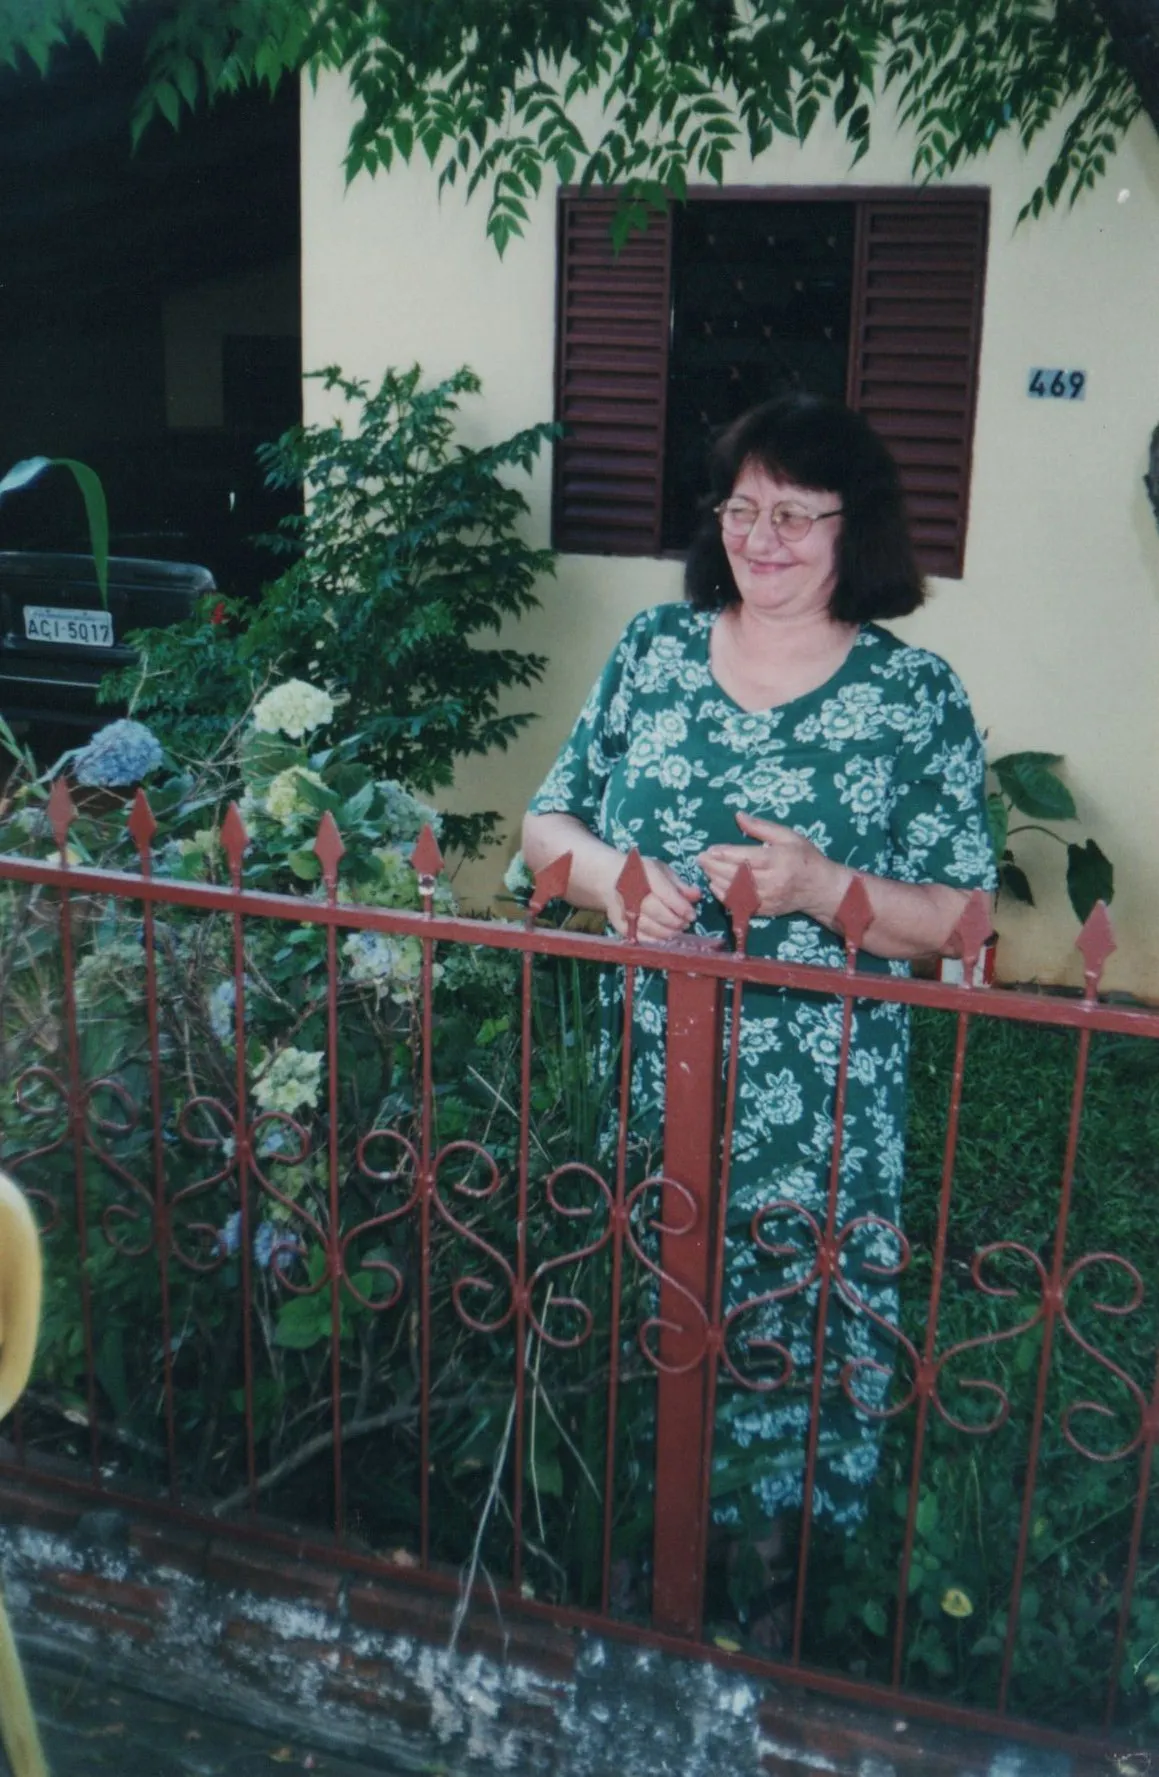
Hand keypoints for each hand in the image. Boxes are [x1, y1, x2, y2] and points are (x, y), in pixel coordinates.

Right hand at [605, 854, 700, 940]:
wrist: (608, 878)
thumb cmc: (640, 873)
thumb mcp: (661, 871)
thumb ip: (680, 885)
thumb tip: (697, 896)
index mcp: (645, 875)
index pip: (666, 895)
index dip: (682, 908)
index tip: (692, 914)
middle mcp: (632, 893)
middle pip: (658, 913)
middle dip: (676, 922)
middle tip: (686, 923)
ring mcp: (624, 910)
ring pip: (649, 927)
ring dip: (667, 932)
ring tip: (677, 930)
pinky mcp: (620, 924)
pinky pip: (639, 937)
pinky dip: (654, 940)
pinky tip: (664, 937)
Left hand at [698, 811, 844, 920]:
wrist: (821, 888)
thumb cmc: (805, 857)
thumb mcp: (788, 836)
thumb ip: (762, 827)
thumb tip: (738, 816)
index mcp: (779, 860)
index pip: (747, 858)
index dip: (726, 854)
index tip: (710, 850)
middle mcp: (773, 881)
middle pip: (737, 875)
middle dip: (715, 867)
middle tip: (700, 859)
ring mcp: (769, 898)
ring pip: (736, 892)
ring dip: (717, 880)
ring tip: (706, 869)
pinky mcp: (765, 910)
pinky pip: (740, 905)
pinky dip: (725, 896)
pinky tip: (715, 886)